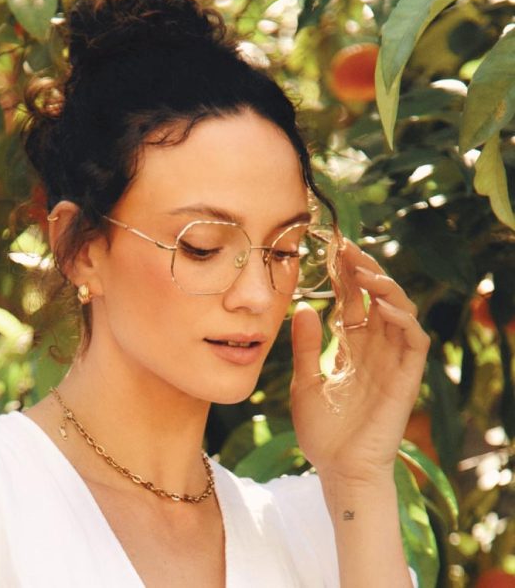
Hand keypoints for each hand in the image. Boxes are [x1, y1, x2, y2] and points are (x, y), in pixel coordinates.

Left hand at [290, 239, 429, 484]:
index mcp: (353, 350)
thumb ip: (306, 347)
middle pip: (377, 301)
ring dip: (385, 289)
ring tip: (364, 271)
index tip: (332, 252)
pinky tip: (381, 306)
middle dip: (366, 273)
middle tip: (347, 250)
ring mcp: (393, 364)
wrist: (337, 469)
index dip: (346, 278)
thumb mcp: (305, 381)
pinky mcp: (406, 380)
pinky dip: (402, 321)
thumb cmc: (322, 431)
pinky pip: (414, 343)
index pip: (354, 304)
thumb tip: (304, 308)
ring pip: (400, 314)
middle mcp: (376, 351)